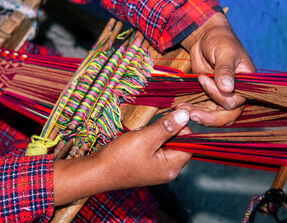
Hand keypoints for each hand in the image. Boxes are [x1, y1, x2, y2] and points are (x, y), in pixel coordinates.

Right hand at [54, 109, 191, 205]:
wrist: (96, 172)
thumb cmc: (119, 158)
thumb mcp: (145, 138)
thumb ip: (167, 127)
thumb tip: (186, 114)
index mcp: (172, 167)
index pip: (190, 144)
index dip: (183, 128)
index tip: (171, 116)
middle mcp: (168, 171)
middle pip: (179, 144)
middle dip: (167, 131)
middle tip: (151, 127)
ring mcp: (158, 169)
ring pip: (167, 144)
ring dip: (157, 134)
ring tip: (141, 135)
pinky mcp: (149, 166)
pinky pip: (157, 149)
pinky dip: (150, 140)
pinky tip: (137, 140)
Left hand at [181, 12, 255, 125]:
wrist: (205, 37)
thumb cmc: (220, 40)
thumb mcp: (224, 51)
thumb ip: (225, 70)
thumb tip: (227, 88)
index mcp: (247, 85)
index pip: (236, 102)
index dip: (219, 96)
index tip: (204, 79)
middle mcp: (236, 94)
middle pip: (227, 116)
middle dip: (209, 117)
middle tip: (192, 114)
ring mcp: (222, 97)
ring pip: (213, 116)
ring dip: (198, 115)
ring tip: (182, 109)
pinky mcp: (209, 97)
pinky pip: (202, 109)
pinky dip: (193, 110)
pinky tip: (181, 106)